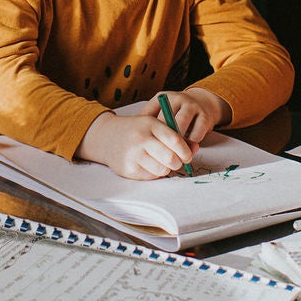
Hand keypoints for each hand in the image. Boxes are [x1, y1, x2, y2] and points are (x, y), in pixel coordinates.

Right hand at [76, 111, 194, 179]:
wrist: (106, 137)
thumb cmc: (136, 130)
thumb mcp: (153, 125)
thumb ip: (174, 135)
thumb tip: (195, 148)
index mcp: (149, 124)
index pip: (175, 140)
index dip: (185, 150)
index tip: (188, 155)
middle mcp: (140, 139)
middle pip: (171, 158)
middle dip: (178, 163)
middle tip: (176, 161)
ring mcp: (133, 155)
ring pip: (162, 170)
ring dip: (166, 169)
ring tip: (161, 162)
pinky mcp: (128, 169)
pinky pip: (151, 177)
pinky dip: (154, 173)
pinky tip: (149, 165)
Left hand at [141, 87, 228, 146]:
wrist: (204, 103)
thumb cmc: (177, 113)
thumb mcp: (162, 111)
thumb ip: (152, 123)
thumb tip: (142, 141)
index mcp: (162, 98)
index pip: (149, 115)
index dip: (148, 133)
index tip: (148, 146)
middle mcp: (177, 99)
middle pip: (165, 122)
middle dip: (163, 140)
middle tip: (161, 153)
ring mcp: (192, 106)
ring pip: (181, 128)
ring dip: (178, 143)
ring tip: (176, 151)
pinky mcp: (205, 117)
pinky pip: (195, 135)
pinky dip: (191, 144)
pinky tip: (189, 146)